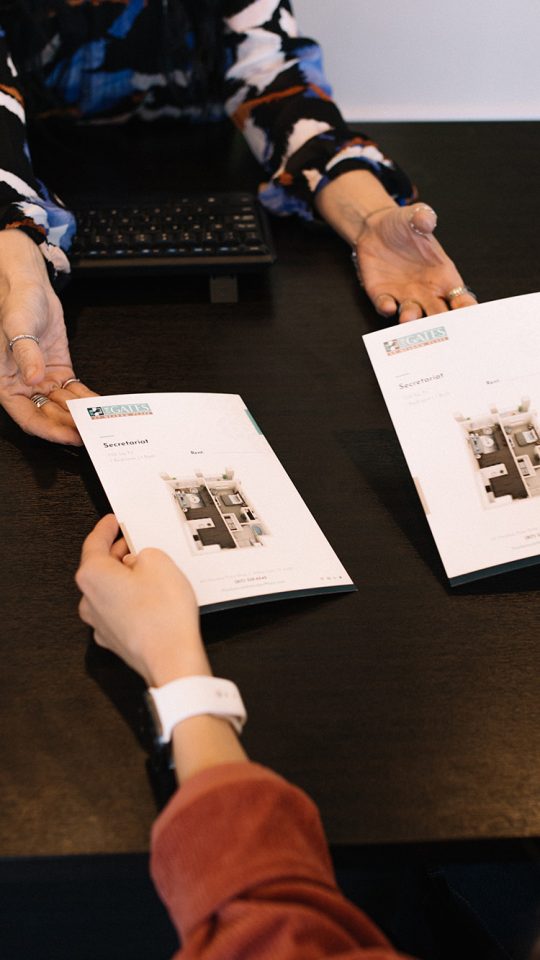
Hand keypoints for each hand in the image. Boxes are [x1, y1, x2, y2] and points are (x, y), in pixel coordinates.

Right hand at [0, 229, 96, 443]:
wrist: (29, 287)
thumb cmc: (14, 305)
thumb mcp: (17, 327)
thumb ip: (26, 354)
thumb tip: (32, 379)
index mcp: (7, 384)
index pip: (29, 418)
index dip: (50, 430)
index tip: (71, 436)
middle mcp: (24, 386)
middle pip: (49, 416)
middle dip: (70, 425)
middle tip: (93, 432)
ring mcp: (42, 380)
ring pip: (64, 406)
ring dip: (80, 415)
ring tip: (101, 422)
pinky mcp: (58, 371)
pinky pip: (73, 390)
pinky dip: (87, 399)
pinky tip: (102, 406)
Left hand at [76, 515, 208, 686]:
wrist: (171, 658)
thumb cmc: (163, 616)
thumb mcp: (159, 562)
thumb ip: (145, 553)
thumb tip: (140, 561)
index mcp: (93, 575)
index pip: (94, 542)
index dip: (106, 528)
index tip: (112, 521)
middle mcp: (89, 599)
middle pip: (100, 566)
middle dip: (118, 553)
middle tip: (135, 542)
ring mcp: (99, 622)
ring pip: (109, 590)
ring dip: (125, 578)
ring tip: (151, 571)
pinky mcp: (114, 638)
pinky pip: (119, 609)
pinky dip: (131, 600)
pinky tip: (151, 597)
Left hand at [354, 203, 477, 322]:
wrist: (374, 229)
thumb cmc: (403, 225)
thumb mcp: (415, 216)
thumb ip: (423, 218)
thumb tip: (427, 219)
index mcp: (443, 276)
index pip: (461, 298)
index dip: (466, 309)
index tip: (469, 315)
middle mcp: (426, 291)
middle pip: (438, 314)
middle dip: (441, 323)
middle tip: (441, 328)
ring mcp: (405, 296)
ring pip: (412, 315)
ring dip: (411, 318)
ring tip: (409, 318)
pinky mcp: (382, 295)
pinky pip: (385, 306)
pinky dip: (386, 308)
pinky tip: (388, 305)